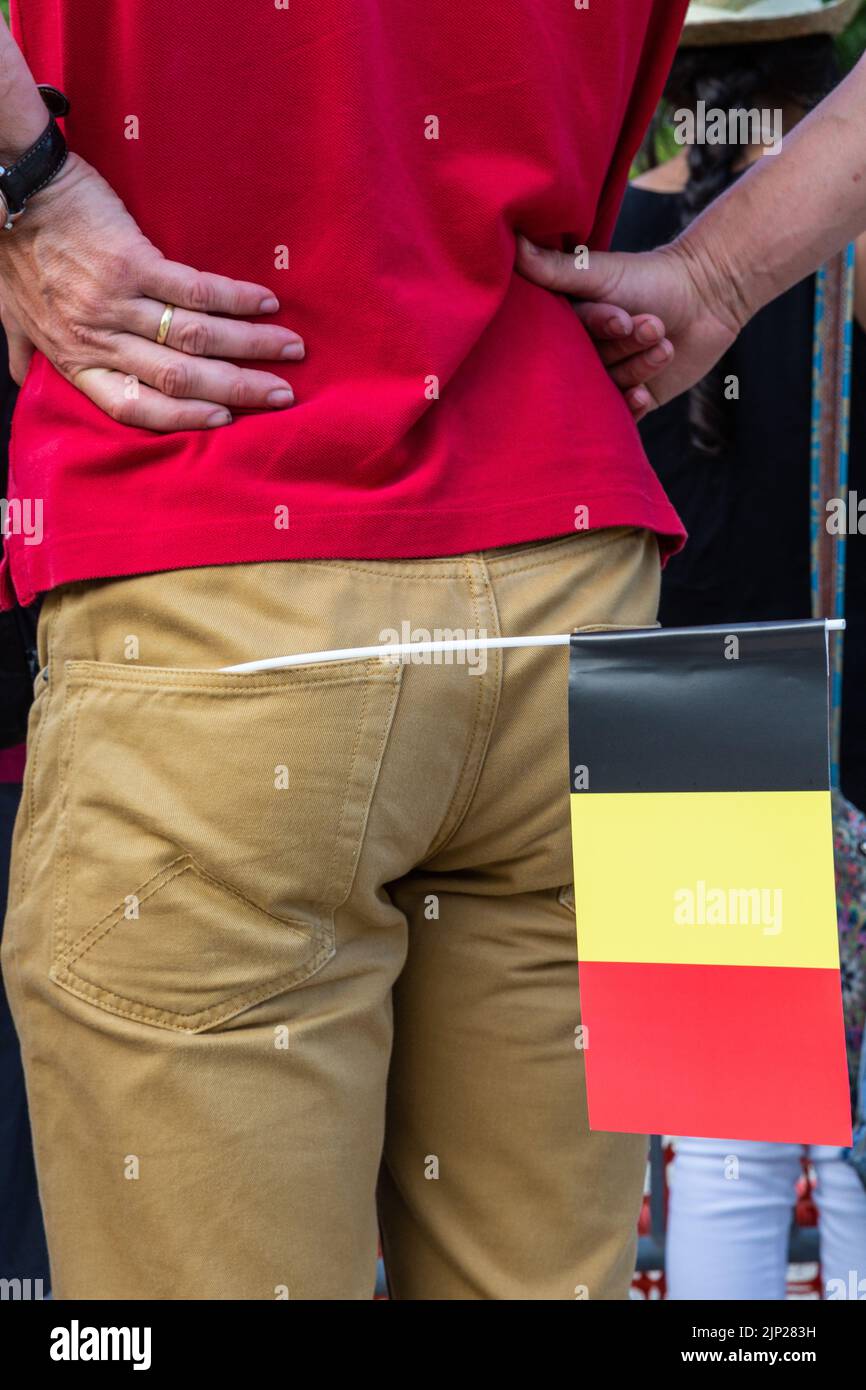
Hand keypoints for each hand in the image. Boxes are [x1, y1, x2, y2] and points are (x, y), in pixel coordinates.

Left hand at [0, 153, 303, 430]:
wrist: (8, 185)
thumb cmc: (10, 250)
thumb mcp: (8, 311)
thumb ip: (23, 349)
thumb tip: (22, 378)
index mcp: (73, 358)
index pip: (135, 407)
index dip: (184, 418)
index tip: (225, 420)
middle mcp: (98, 337)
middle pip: (179, 378)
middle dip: (238, 389)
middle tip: (281, 395)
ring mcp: (116, 300)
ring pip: (195, 338)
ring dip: (251, 346)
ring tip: (290, 351)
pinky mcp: (131, 260)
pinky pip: (194, 290)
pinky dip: (236, 299)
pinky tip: (266, 305)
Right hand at [516, 235, 744, 421]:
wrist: (710, 295)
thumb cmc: (652, 277)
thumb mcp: (598, 271)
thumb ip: (554, 268)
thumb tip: (511, 241)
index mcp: (570, 325)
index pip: (568, 339)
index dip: (597, 328)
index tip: (623, 316)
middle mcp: (586, 353)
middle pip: (592, 365)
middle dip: (624, 347)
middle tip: (654, 325)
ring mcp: (610, 377)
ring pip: (611, 387)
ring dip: (640, 365)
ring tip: (665, 342)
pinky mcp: (634, 399)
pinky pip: (623, 417)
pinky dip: (631, 406)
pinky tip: (642, 394)